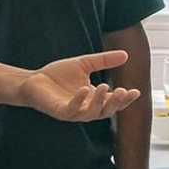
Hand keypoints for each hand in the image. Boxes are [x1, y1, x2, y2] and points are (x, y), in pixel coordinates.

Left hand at [19, 50, 139, 121]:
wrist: (33, 80)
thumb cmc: (58, 75)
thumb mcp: (84, 64)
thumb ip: (104, 61)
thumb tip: (125, 55)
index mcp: (92, 99)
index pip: (112, 103)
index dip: (124, 100)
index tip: (135, 91)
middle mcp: (84, 108)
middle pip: (105, 111)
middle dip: (115, 103)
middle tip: (122, 91)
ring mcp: (71, 111)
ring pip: (90, 113)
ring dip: (99, 101)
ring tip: (105, 87)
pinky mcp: (58, 111)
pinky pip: (71, 109)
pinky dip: (78, 100)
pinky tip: (84, 89)